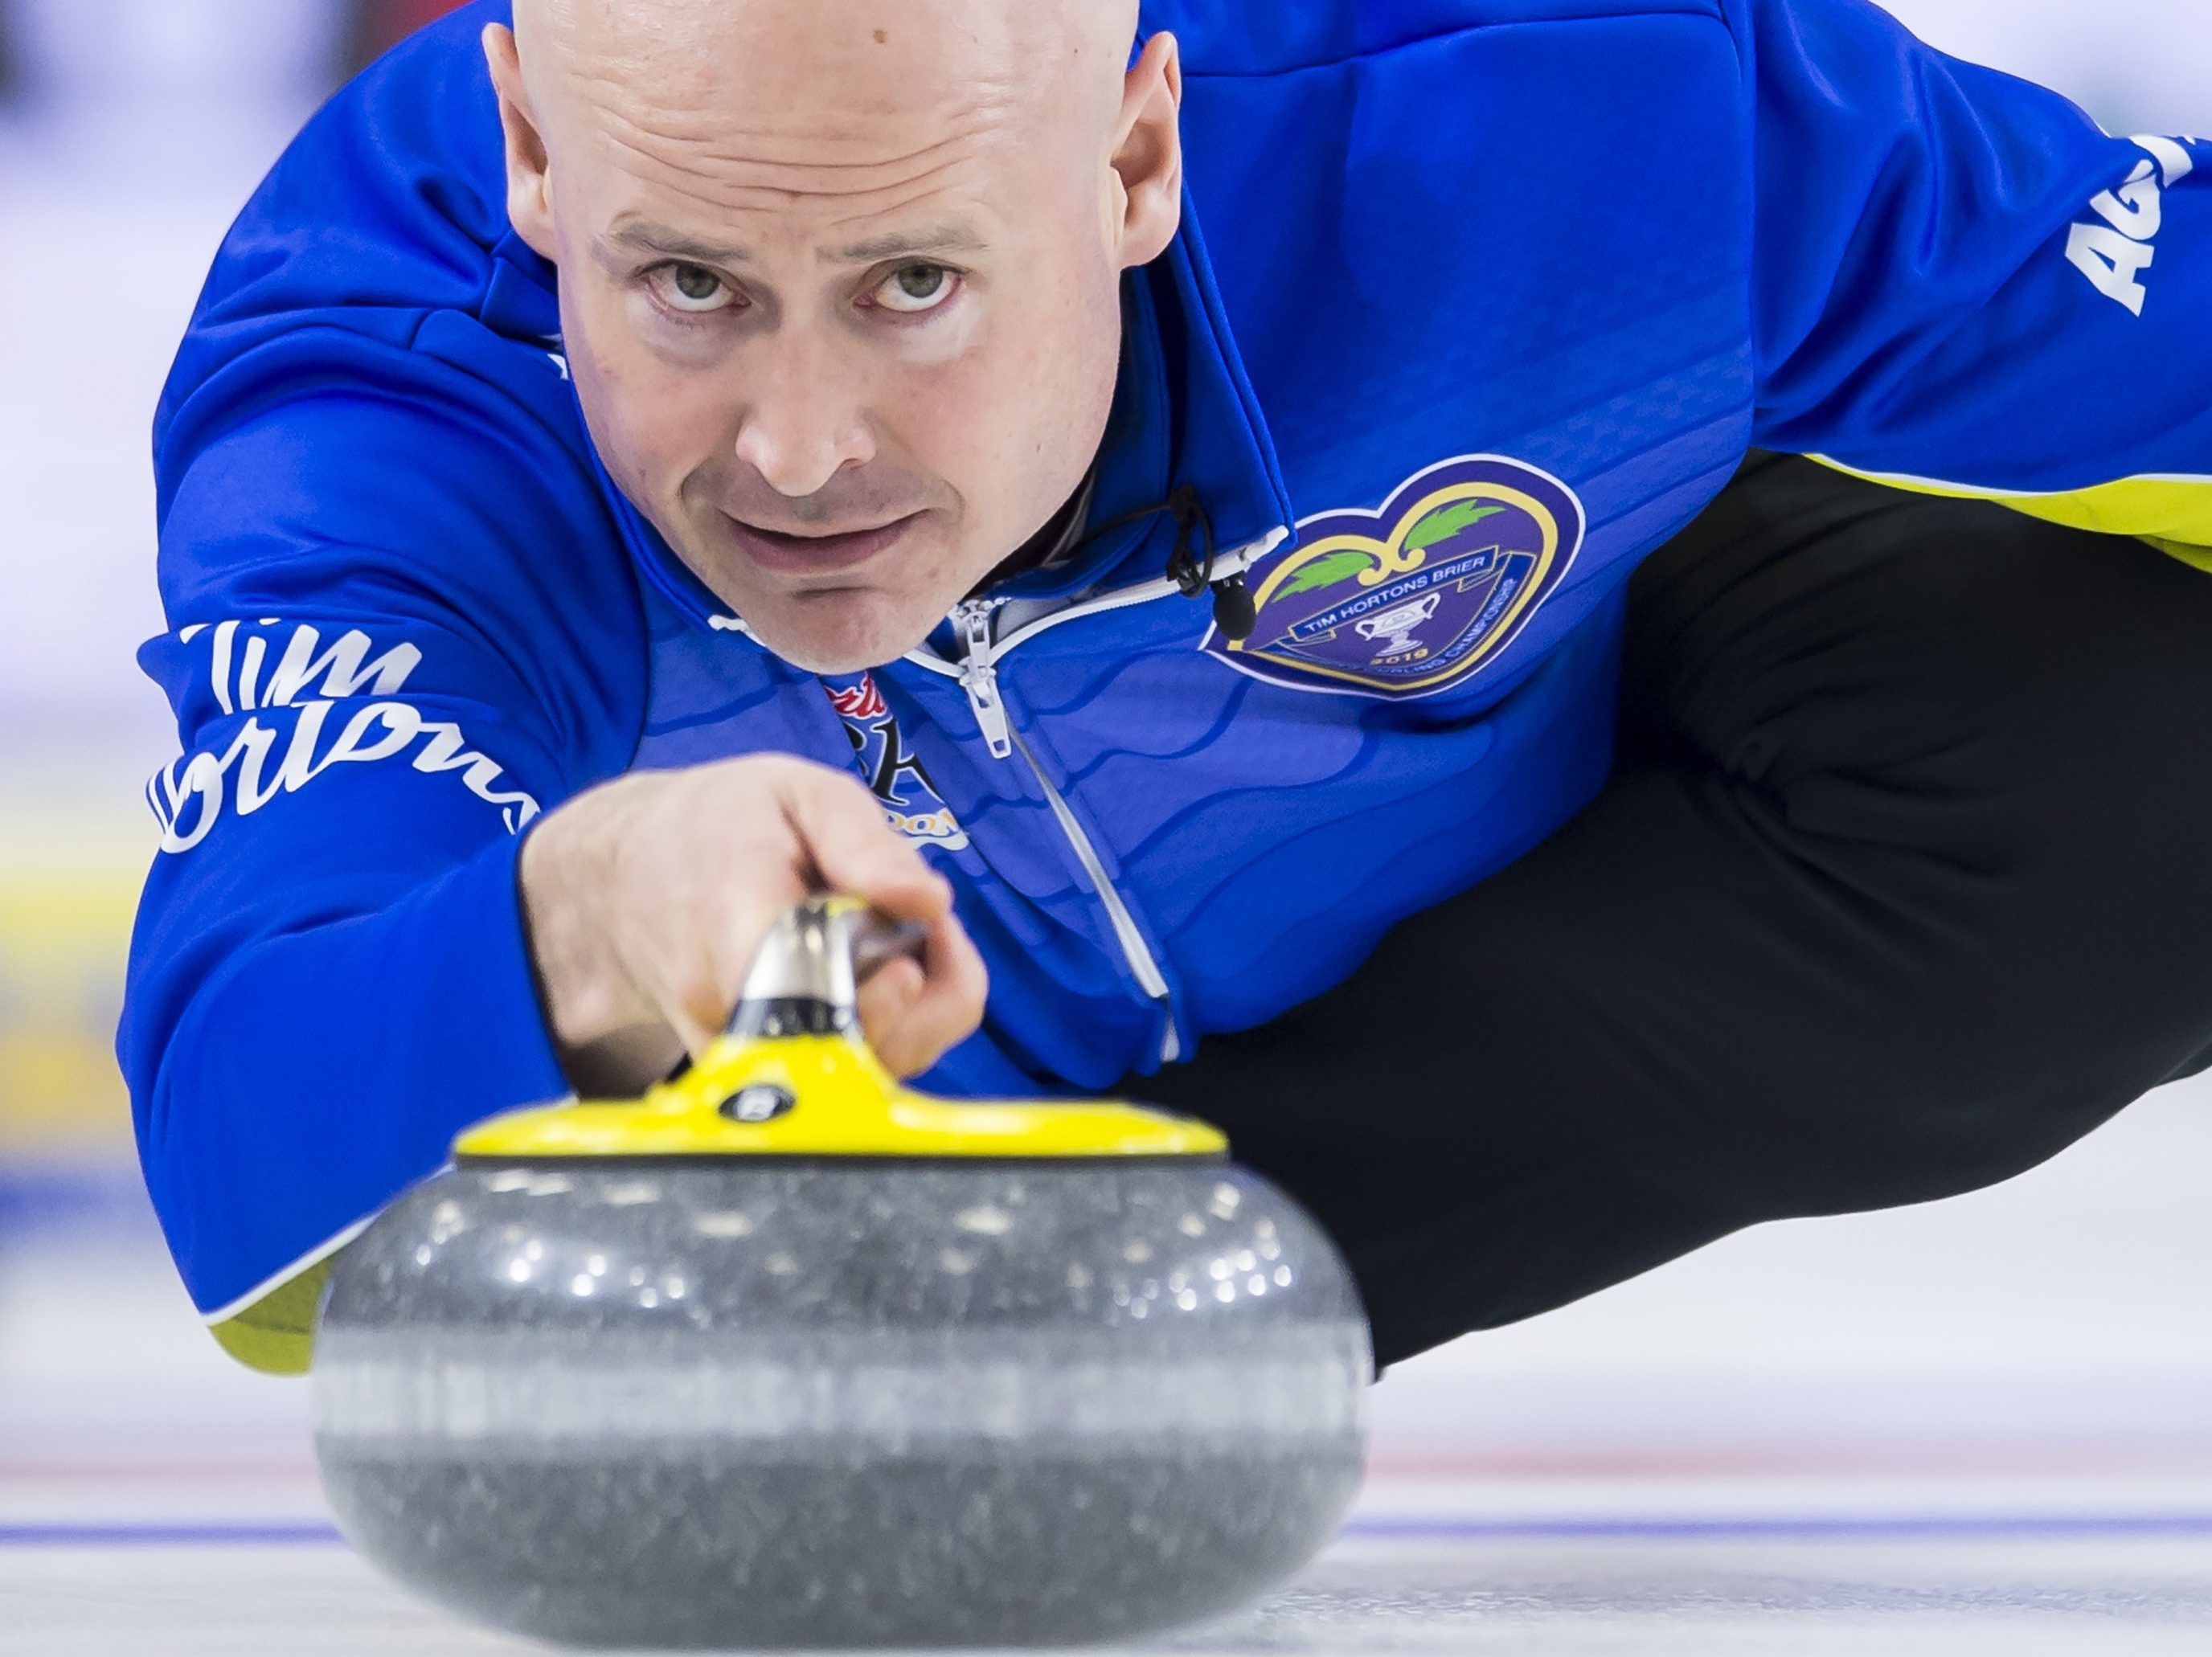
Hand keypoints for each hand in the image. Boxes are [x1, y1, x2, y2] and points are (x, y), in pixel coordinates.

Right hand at [519, 754, 986, 1094]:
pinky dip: (887, 1037)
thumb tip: (929, 902)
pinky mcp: (753, 1077)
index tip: (921, 932)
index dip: (890, 986)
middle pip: (856, 1050)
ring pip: (859, 1076)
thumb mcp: (795, 794)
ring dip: (914, 1019)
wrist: (626, 881)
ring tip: (896, 944)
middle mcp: (727, 1007)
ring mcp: (737, 1052)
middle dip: (924, 999)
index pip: (816, 994)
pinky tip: (881, 979)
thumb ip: (862, 841)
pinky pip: (843, 1080)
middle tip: (921, 930)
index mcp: (736, 922)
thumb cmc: (717, 829)